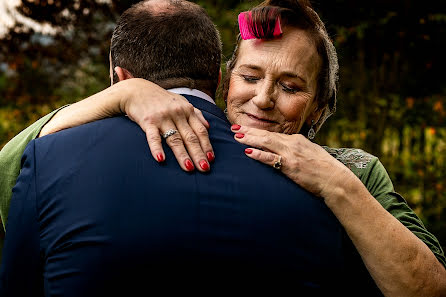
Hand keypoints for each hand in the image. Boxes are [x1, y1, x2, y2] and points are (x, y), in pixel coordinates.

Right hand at [118, 79, 214, 171]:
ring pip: (175, 139)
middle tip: (205, 169)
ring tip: (189, 168)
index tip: (211, 159)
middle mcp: (177, 113)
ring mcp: (163, 117)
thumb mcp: (181, 102)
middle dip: (198, 154)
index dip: (207, 145)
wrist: (136, 90)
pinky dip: (157, 148)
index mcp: (187, 110)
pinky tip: (161, 159)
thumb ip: (196, 114)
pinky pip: (153, 137)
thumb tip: (208, 127)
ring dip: (182, 155)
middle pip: (190, 137)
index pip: (200, 131)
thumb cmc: (161, 99)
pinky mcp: (148, 121)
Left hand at [230, 124, 353, 200]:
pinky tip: (248, 152)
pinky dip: (259, 154)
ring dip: (250, 139)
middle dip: (249, 131)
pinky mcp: (290, 166)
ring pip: (266, 143)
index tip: (245, 129)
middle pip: (267, 134)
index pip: (273, 134)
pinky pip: (271, 159)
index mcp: (297, 140)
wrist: (335, 180)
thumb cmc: (324, 170)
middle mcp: (293, 144)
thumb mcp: (310, 154)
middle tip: (234, 128)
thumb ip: (297, 151)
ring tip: (236, 137)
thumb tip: (285, 152)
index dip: (257, 131)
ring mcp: (291, 154)